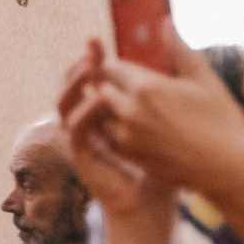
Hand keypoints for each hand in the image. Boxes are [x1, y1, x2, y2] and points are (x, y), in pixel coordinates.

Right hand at [59, 36, 210, 243]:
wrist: (156, 203)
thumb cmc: (168, 164)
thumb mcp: (171, 120)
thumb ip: (168, 91)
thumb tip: (176, 77)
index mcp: (108, 112)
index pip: (93, 78)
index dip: (95, 58)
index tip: (102, 40)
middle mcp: (90, 123)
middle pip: (75, 85)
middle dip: (82, 63)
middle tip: (92, 44)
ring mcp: (85, 139)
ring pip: (66, 104)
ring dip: (75, 84)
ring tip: (90, 66)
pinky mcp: (85, 156)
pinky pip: (77, 130)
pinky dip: (85, 113)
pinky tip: (100, 97)